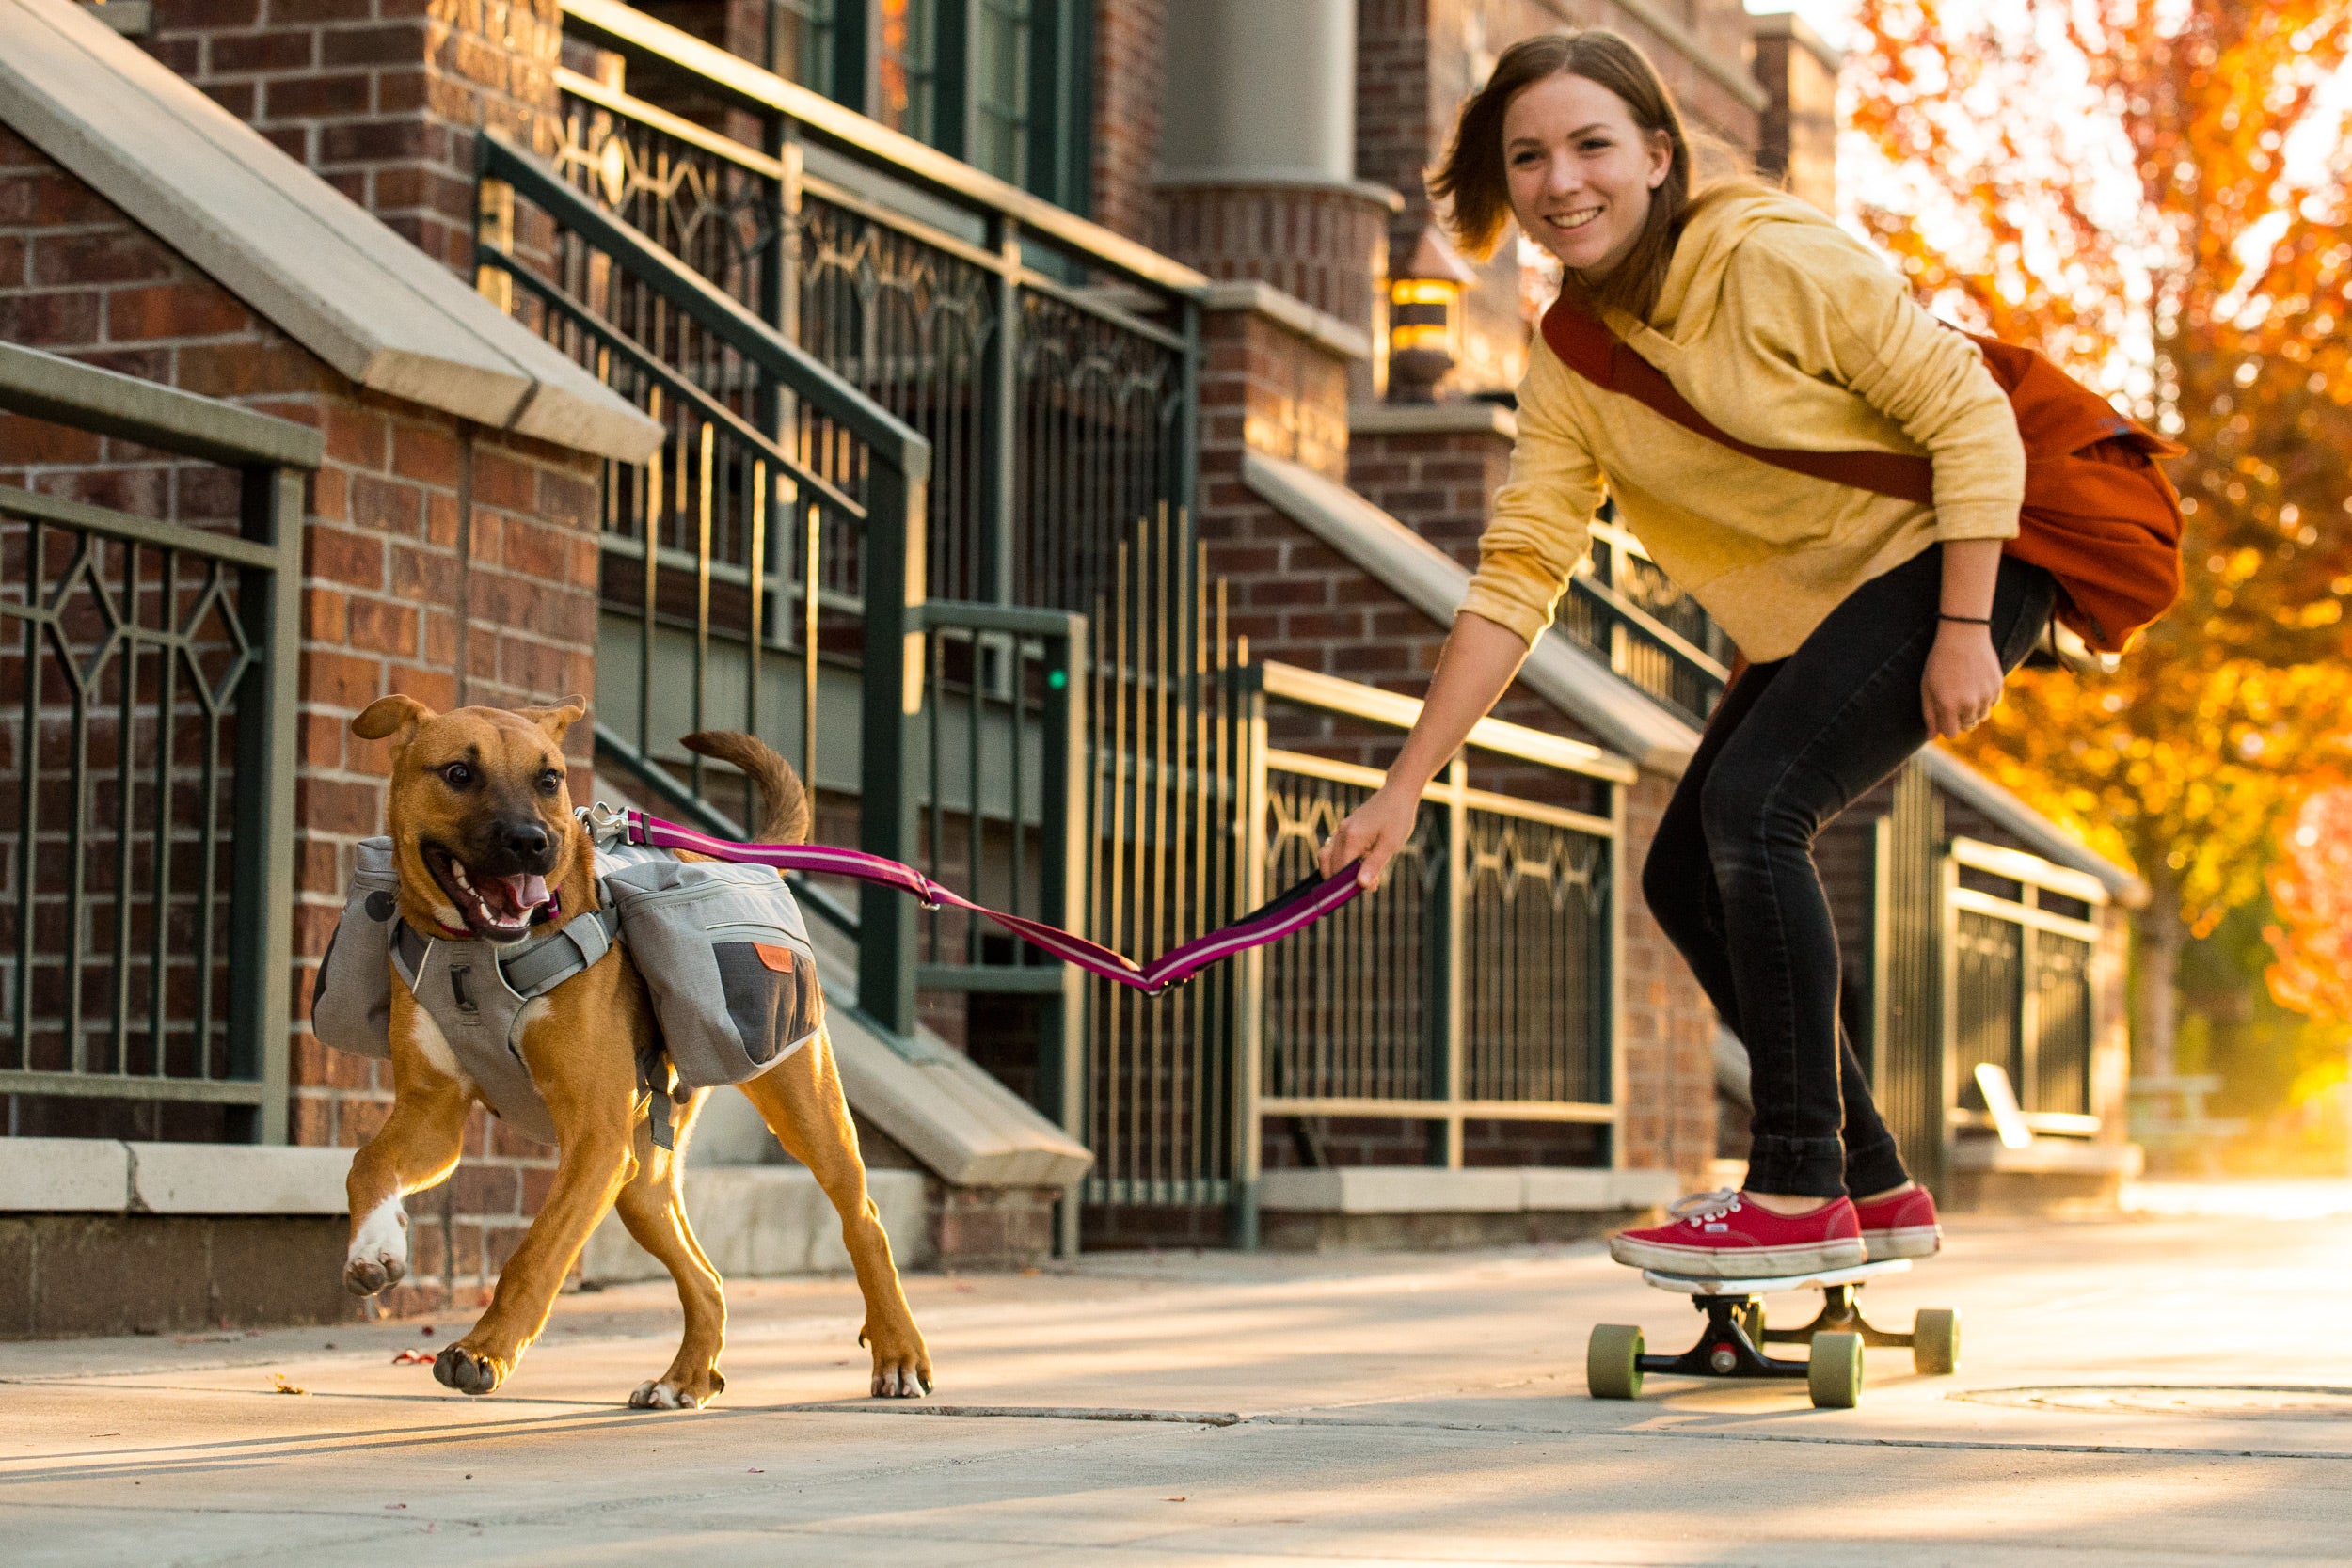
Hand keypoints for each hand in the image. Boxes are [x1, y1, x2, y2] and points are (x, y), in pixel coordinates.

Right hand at [1319, 785, 1419, 889]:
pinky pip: (1336, 849)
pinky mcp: (1345, 828)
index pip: (1340, 870)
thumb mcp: (1390, 844)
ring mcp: (1341, 829)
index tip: (1370, 889)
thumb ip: (1374, 865)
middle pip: (1330, 864)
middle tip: (1370, 885)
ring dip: (1341, 871)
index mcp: (1351, 838)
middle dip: (1343, 880)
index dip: (1349, 885)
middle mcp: (1341, 833)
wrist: (1398, 793)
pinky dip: (1343, 861)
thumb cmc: (1397, 817)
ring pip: (1329, 857)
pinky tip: (1363, 863)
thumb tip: (1362, 885)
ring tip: (1366, 875)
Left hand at [1921, 620, 2003, 737]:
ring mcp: (1986, 696)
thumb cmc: (1939, 662)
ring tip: (1965, 689)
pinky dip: (1985, 699)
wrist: (1963, 635)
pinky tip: (1976, 682)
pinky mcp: (1998, 687)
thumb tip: (1932, 737)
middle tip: (1953, 698)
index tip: (1944, 715)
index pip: (1951, 733)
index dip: (1946, 726)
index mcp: (1948, 706)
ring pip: (1981, 717)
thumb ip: (1929, 714)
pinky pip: (1992, 704)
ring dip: (1973, 710)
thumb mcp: (1926, 687)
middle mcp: (1969, 704)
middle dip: (1959, 718)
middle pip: (1967, 726)